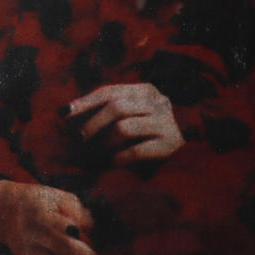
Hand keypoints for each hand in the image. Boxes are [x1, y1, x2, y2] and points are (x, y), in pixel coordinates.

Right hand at [0, 181, 97, 254]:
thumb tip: (88, 229)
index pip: (55, 223)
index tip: (79, 230)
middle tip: (92, 253)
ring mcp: (29, 252)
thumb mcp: (57, 196)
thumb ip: (76, 210)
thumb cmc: (40, 202)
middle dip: (83, 252)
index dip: (71, 228)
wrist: (6, 212)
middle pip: (62, 247)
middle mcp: (31, 233)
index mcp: (37, 211)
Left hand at [66, 82, 182, 162]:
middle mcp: (158, 102)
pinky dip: (117, 158)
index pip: (110, 91)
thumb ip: (109, 112)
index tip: (65, 112)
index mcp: (146, 91)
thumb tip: (68, 114)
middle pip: (116, 106)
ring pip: (123, 127)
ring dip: (103, 143)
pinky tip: (111, 164)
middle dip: (92, 123)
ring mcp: (166, 123)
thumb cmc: (151, 137)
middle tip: (80, 139)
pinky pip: (135, 151)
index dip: (85, 101)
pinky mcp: (171, 145)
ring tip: (93, 155)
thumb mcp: (133, 117)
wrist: (189, 158)